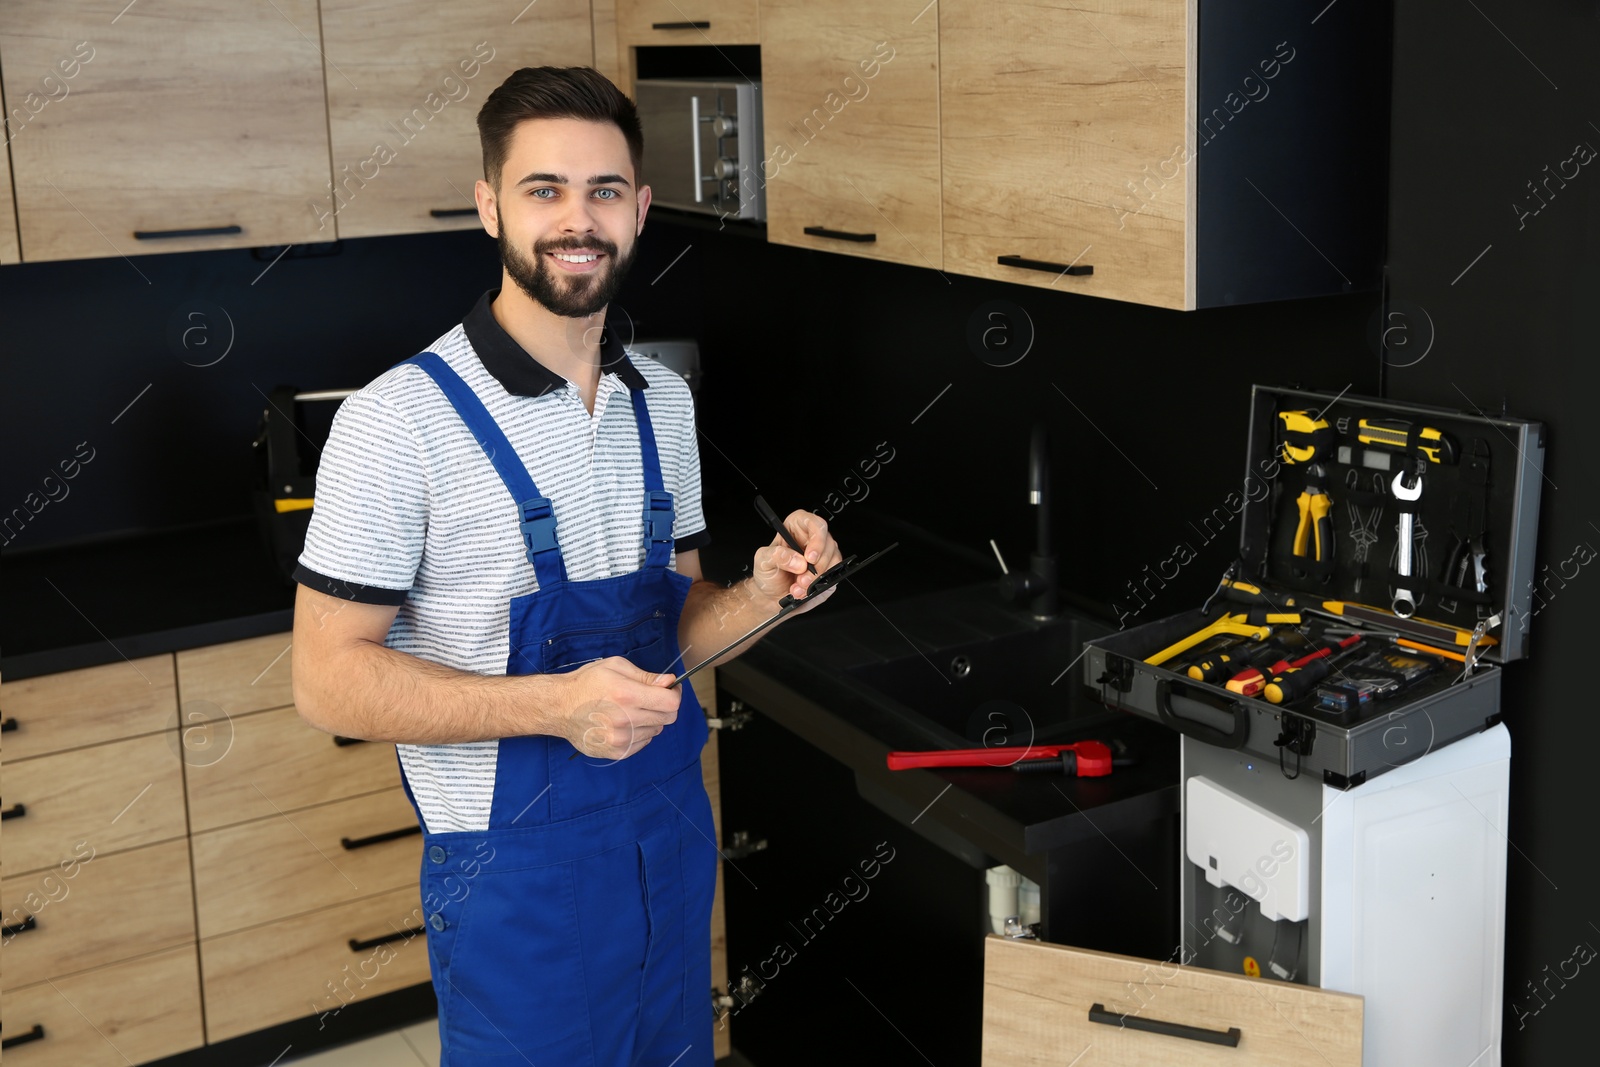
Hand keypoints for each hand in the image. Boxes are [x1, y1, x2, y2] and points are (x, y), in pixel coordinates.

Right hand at [557, 657, 681, 759]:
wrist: (560, 707)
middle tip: (649, 699)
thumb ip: (646, 676)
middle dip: (663, 707)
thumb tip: (670, 682)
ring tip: (630, 711)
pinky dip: (639, 733)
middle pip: (668, 718)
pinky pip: (643, 743)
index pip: (671, 703)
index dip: (674, 694)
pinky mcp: (617, 752)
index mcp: (627, 695)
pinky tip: (623, 723)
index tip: (669, 690)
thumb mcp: (616, 667)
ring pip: (656, 731)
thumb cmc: (587, 683)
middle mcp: (626, 720)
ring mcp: (621, 739)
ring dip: (650, 720)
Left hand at [751, 510, 842, 609]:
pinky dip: (820, 584)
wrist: (772, 595)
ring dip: (816, 578)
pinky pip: (833, 574)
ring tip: (799, 586)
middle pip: (827, 544)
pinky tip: (805, 590)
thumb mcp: (763, 561)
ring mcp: (822, 554)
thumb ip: (777, 556)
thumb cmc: (768, 573)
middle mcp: (812, 538)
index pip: (814, 523)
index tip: (809, 558)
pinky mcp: (828, 570)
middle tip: (801, 579)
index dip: (816, 539)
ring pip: (832, 560)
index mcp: (796, 527)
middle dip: (816, 566)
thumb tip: (797, 560)